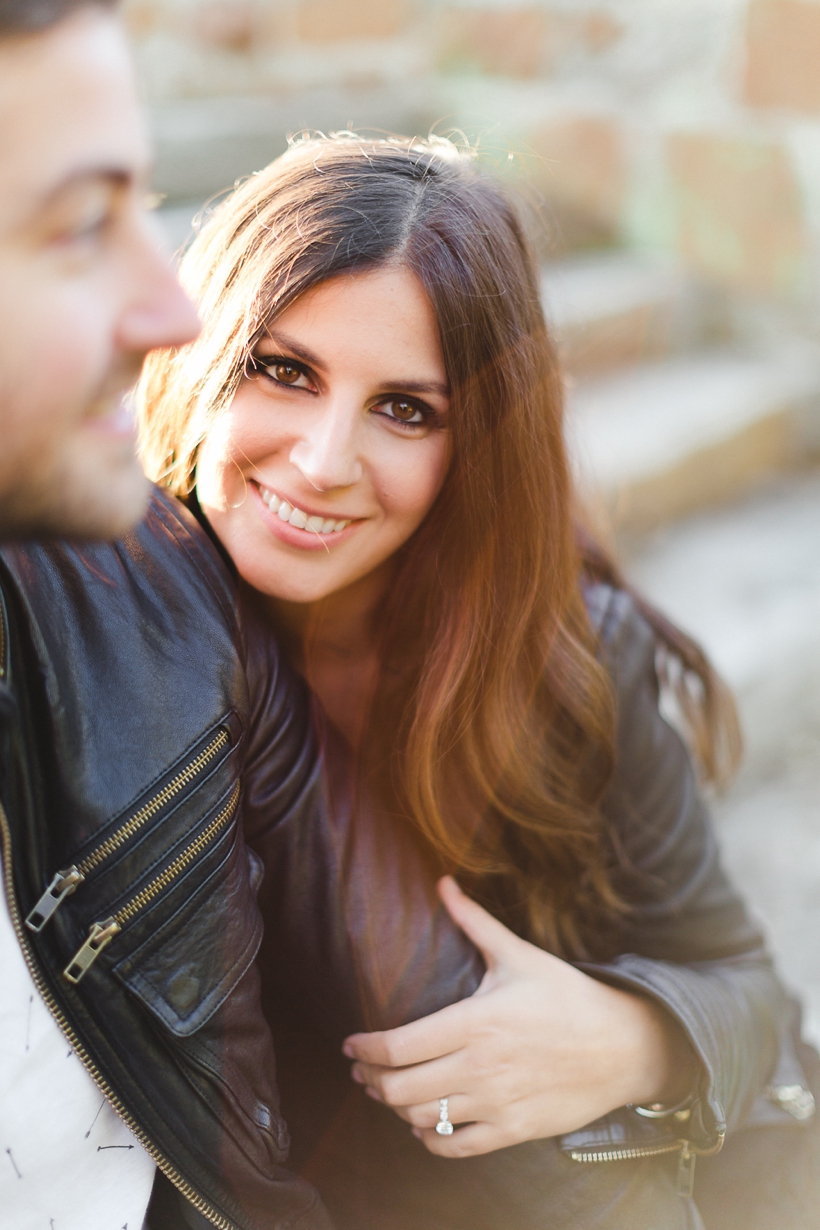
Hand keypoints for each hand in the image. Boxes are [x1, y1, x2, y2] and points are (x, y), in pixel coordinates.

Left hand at [342, 877, 695, 1156]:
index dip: (365, 1049)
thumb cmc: (567, 996)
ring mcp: (496, 1102)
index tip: (351, 1044)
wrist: (622, 1046)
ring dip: (395, 1107)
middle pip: (400, 1087)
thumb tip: (443, 883)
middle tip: (361, 1070)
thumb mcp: (518, 954)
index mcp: (475, 1022)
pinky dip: (429, 1139)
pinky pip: (455, 1147)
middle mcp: (480, 1066)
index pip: (399, 1046)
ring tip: (387, 1092)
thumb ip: (474, 921)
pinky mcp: (513, 1129)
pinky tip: (423, 1124)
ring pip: (422, 1117)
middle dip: (370, 1080)